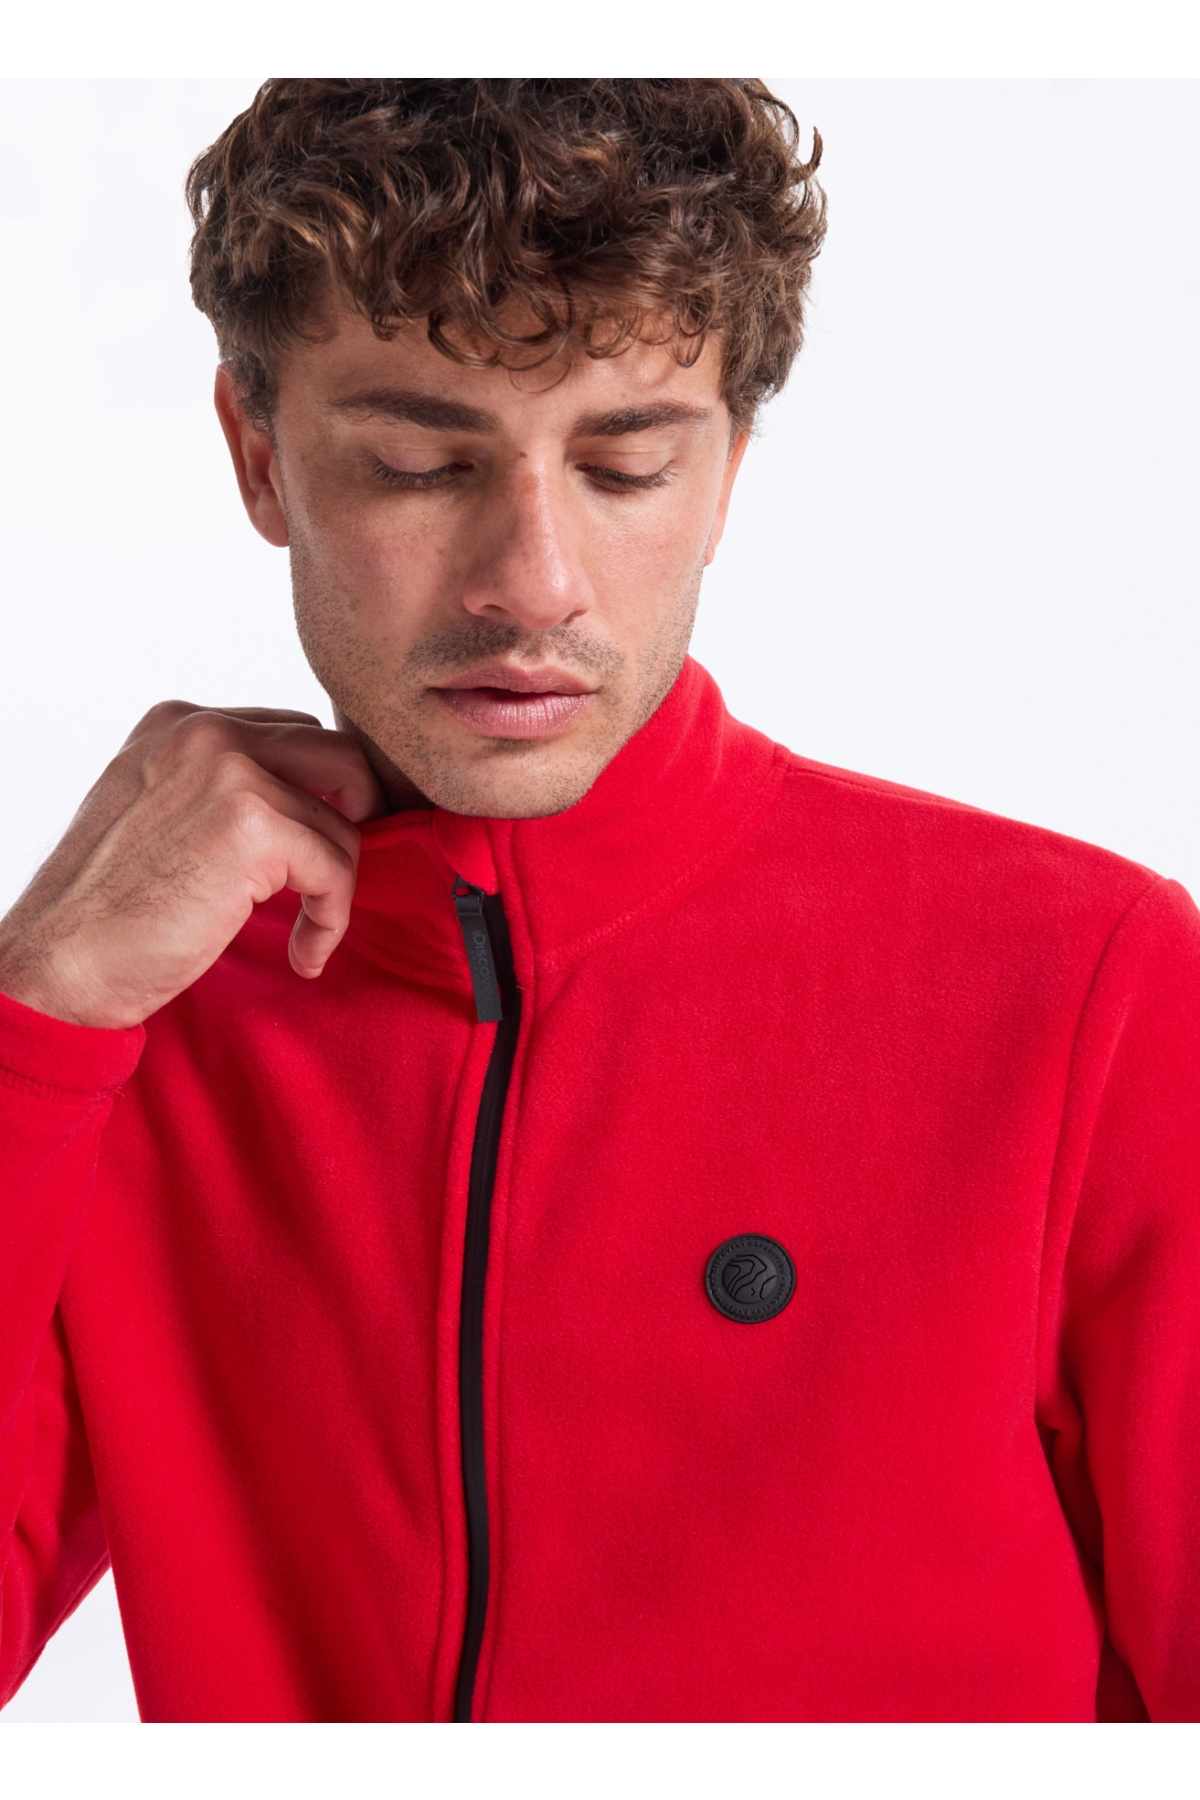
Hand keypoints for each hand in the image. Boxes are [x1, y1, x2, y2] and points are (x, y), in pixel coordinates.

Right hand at [0, 704, 386, 1029]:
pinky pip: (337, 868)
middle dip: (352, 822)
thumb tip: (311, 806)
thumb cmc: (109, 912)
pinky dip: (331, 919)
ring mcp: (229, 771)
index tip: (313, 857)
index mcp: (179, 723)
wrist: (59, 965)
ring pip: (343, 820)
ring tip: (306, 935)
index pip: (295, 736)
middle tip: (335, 883)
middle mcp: (204, 731)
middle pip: (338, 755)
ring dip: (337, 887)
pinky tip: (302, 955)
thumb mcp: (160, 818)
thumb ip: (220, 794)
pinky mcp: (251, 825)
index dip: (322, 797)